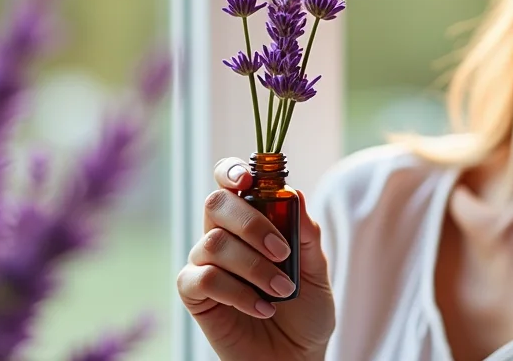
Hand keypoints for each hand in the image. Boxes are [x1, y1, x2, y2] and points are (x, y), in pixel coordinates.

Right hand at [177, 157, 335, 360]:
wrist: (296, 357)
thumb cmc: (305, 311)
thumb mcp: (317, 270)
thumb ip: (307, 234)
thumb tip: (294, 193)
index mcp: (251, 219)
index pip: (229, 181)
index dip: (231, 171)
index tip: (248, 180)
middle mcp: (223, 235)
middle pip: (216, 203)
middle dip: (252, 222)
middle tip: (282, 252)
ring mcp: (206, 263)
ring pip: (214, 243)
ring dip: (254, 266)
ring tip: (282, 291)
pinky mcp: (195, 294)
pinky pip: (204, 278)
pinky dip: (238, 292)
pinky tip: (262, 308)